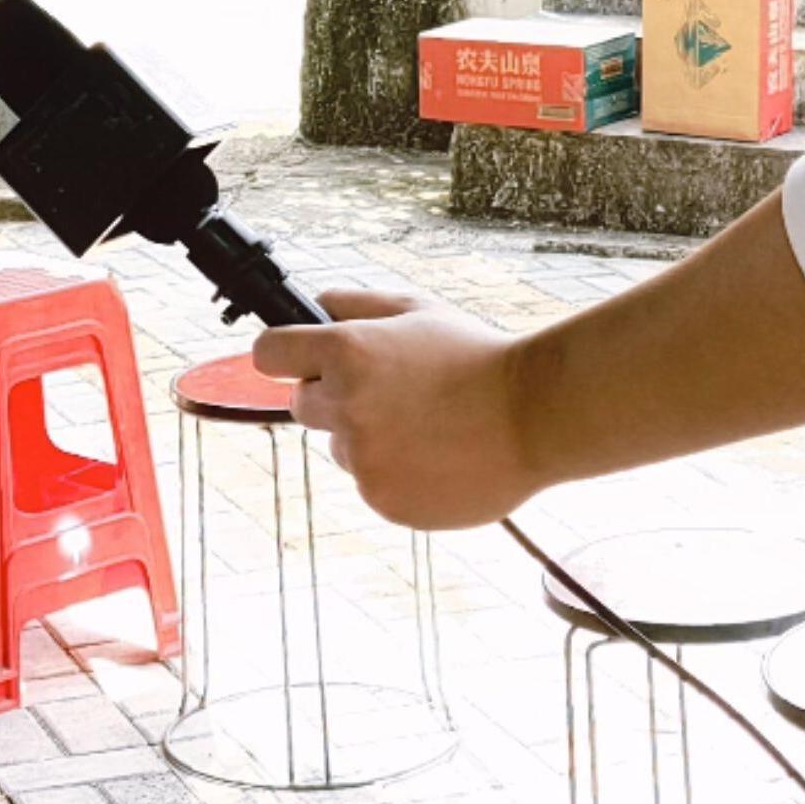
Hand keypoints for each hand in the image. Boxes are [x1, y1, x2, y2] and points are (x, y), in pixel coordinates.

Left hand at [249, 291, 538, 529]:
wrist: (536, 416)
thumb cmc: (478, 356)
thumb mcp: (418, 310)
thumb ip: (356, 304)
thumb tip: (314, 305)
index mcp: (348, 352)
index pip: (269, 354)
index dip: (284, 354)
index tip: (297, 360)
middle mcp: (346, 406)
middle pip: (301, 405)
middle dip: (332, 397)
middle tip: (387, 391)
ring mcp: (363, 458)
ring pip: (341, 447)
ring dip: (367, 438)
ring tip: (426, 424)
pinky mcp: (384, 499)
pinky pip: (372, 483)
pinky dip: (395, 473)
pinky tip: (437, 455)